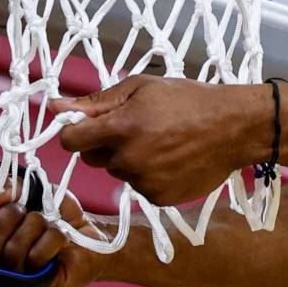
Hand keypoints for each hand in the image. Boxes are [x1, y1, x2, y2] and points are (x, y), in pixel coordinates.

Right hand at [0, 187, 104, 286]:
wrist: (90, 230)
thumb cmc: (54, 214)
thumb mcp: (31, 190)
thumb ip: (7, 187)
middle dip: (5, 219)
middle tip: (23, 209)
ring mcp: (15, 283)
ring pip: (11, 253)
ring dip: (34, 225)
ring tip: (45, 222)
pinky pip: (36, 259)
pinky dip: (52, 237)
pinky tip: (59, 237)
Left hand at [51, 76, 267, 205]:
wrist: (233, 127)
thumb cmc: (187, 99)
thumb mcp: (142, 87)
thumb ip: (97, 101)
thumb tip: (54, 106)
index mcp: (121, 127)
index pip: (71, 139)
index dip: (76, 131)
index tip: (89, 126)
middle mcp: (128, 158)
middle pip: (91, 158)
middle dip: (104, 144)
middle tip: (135, 128)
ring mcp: (143, 182)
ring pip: (117, 172)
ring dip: (128, 160)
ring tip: (160, 142)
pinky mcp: (158, 198)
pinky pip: (139, 187)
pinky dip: (148, 176)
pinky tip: (170, 160)